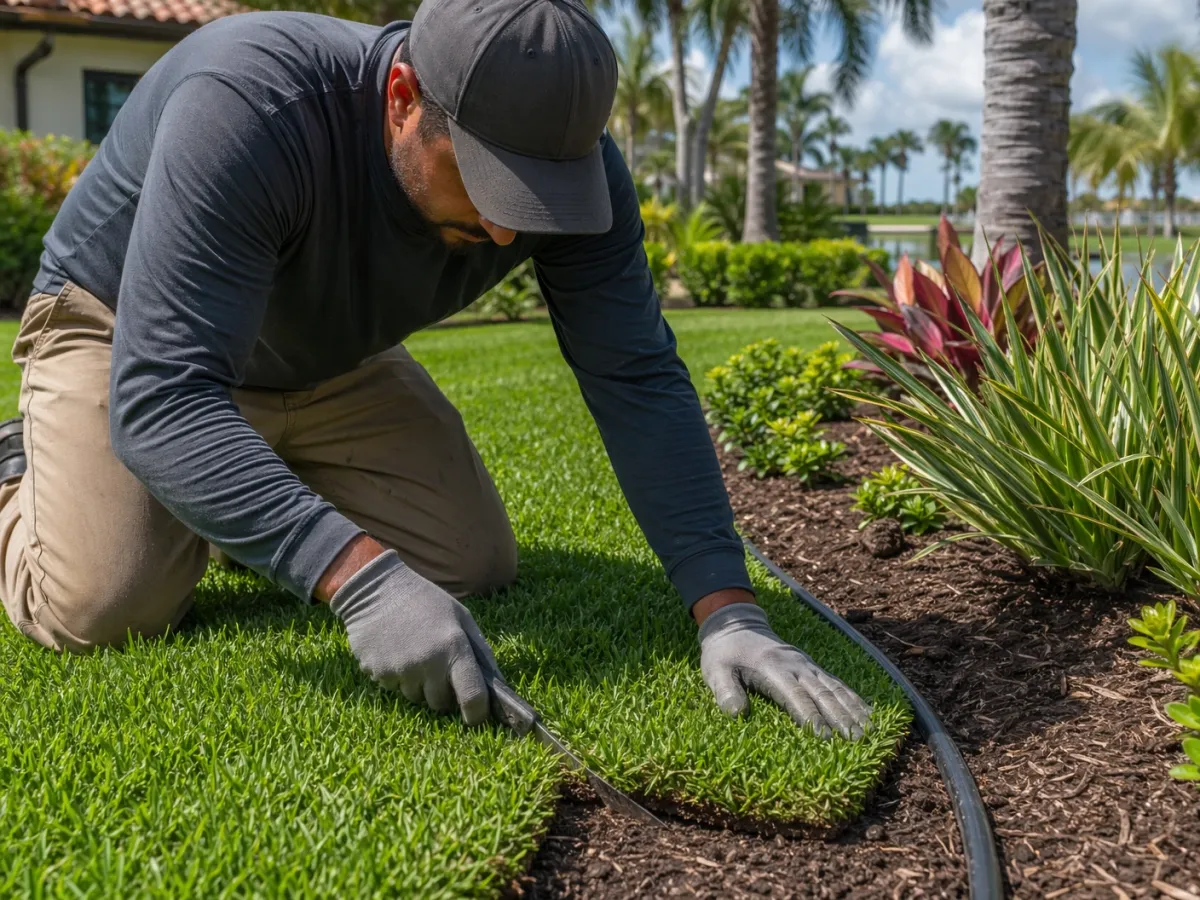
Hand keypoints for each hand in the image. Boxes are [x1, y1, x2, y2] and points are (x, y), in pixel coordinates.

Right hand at [329, 549, 498, 724]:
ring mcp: (401, 670)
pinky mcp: (378, 673)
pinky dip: (398, 677)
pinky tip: (396, 651)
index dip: (477, 713)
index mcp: (454, 647)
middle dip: (443, 693)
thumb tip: (496, 686)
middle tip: (438, 667)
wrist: (377, 589)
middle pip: (441, 703)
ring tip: (415, 652)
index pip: (473, 696)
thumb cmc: (426, 601)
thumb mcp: (461, 618)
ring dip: (419, 685)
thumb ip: (480, 651)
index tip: (477, 717)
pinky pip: (394, 688)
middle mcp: (428, 662)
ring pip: (416, 697)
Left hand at [698, 602, 871, 738]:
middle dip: (840, 718)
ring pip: (834, 688)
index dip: (810, 717)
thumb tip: (737, 714)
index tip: (825, 738)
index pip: (795, 696)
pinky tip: (867, 713)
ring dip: (852, 710)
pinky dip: (853, 698)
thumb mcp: (714, 670)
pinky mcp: (812, 667)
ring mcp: (806, 665)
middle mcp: (795, 666)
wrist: (736, 625)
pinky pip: (836, 683)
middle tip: (857, 741)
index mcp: (772, 668)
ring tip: (869, 731)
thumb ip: (725, 691)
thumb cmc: (724, 654)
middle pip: (822, 694)